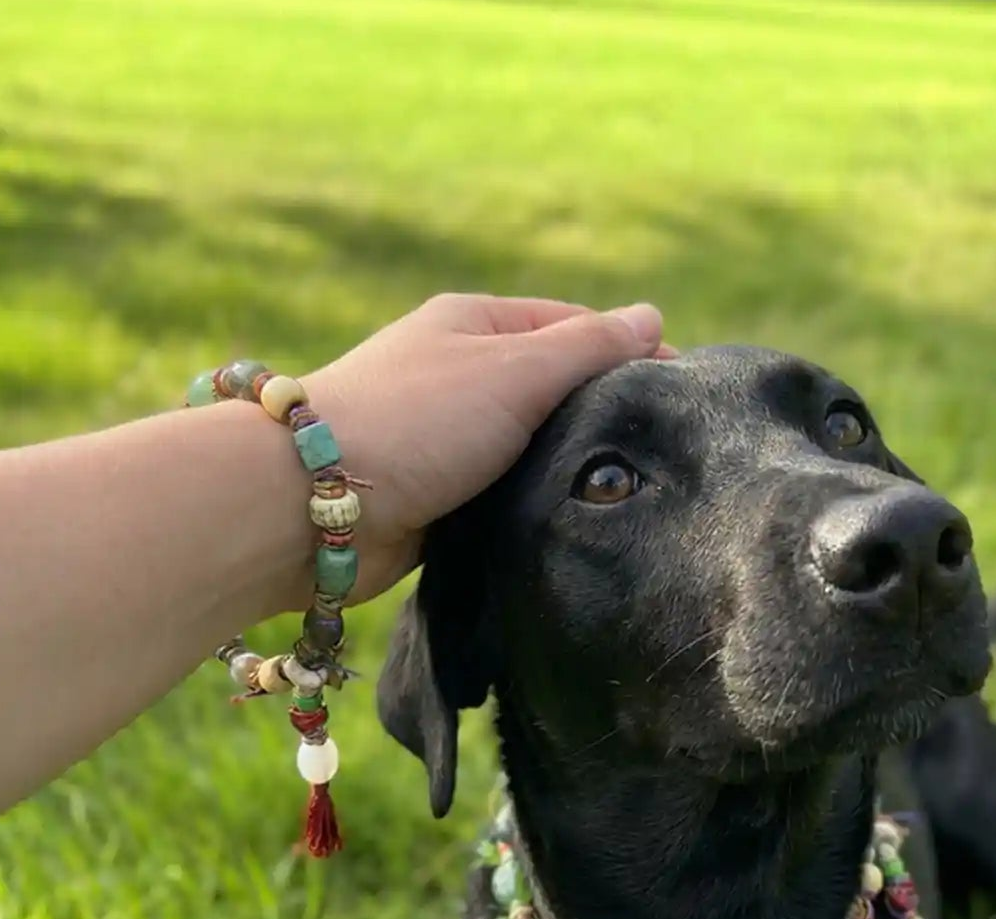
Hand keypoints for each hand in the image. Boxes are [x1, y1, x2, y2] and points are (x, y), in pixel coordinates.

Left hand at [298, 295, 668, 608]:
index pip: (573, 328)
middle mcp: (459, 376)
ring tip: (623, 497)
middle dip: (600, 418)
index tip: (681, 397)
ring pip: (528, 449)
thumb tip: (651, 316)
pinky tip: (567, 525)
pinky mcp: (435, 499)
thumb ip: (587, 348)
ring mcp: (445, 440)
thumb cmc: (417, 422)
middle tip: (659, 455)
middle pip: (552, 391)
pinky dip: (530, 506)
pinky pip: (500, 497)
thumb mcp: (516, 372)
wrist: (313, 505)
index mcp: (475, 325)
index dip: (629, 356)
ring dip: (564, 470)